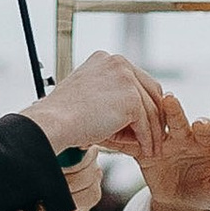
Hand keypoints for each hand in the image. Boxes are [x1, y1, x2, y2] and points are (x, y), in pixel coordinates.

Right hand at [26, 51, 163, 163]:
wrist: (53, 122)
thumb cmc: (62, 115)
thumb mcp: (87, 95)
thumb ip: (108, 95)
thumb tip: (129, 113)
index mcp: (107, 59)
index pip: (137, 79)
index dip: (144, 101)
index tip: (146, 120)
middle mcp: (118, 63)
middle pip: (150, 90)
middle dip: (154, 115)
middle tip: (156, 134)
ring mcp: (126, 78)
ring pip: (150, 108)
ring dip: (153, 131)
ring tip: (152, 147)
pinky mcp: (131, 98)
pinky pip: (145, 122)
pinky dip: (147, 138)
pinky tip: (145, 150)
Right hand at [132, 94, 209, 210]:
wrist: (181, 201)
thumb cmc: (204, 190)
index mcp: (204, 143)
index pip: (206, 131)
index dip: (203, 127)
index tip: (200, 124)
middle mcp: (183, 137)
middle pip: (178, 120)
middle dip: (174, 110)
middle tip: (169, 99)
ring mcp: (162, 141)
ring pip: (154, 126)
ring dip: (146, 118)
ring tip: (136, 109)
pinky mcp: (143, 151)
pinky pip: (131, 144)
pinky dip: (121, 140)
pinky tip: (108, 133)